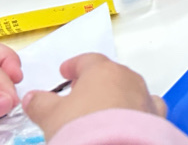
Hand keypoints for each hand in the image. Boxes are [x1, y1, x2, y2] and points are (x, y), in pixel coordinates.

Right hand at [22, 53, 165, 139]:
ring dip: (116, 95)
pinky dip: (136, 110)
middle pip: (110, 73)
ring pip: (128, 89)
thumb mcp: (51, 116)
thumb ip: (40, 103)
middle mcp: (127, 78)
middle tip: (80, 92)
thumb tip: (32, 98)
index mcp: (102, 71)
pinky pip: (146, 106)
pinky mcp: (155, 115)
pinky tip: (128, 119)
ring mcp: (144, 95)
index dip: (74, 65)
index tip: (66, 71)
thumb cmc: (83, 127)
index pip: (87, 60)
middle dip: (95, 82)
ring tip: (101, 110)